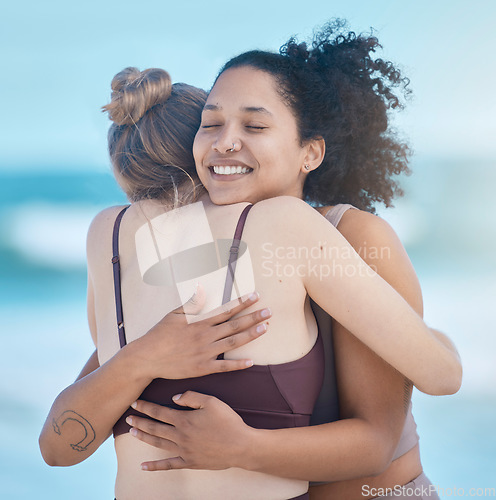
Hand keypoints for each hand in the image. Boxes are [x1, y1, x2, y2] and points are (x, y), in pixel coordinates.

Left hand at [126, 392, 253, 470]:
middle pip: (155, 427)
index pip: (159, 412)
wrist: (241, 446)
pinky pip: (168, 465)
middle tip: (128, 417)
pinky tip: (143, 467)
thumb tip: (175, 397)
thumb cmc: (228, 422)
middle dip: (140, 421)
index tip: (134, 403)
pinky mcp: (189, 462)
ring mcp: (183, 451)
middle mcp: (180, 436)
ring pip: (158, 443)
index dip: (146, 407)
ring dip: (144, 437)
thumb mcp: (212, 402)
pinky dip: (155, 466)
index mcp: (184, 420)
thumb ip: (192, 397)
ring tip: (132, 433)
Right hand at [129, 287, 270, 380]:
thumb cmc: (160, 334)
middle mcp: (205, 336)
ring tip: (265, 328)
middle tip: (269, 311)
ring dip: (250, 335)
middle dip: (253, 317)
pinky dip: (238, 365)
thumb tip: (203, 288)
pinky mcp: (202, 368)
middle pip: (234, 325)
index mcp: (199, 322)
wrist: (147, 357)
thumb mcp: (174, 314)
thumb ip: (192, 303)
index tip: (255, 296)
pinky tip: (251, 361)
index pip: (226, 310)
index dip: (242, 303)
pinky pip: (224, 367)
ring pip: (233, 343)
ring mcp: (205, 353)